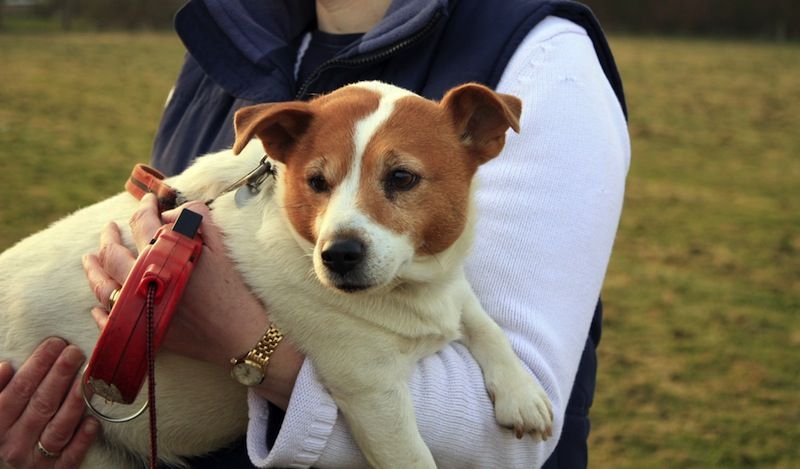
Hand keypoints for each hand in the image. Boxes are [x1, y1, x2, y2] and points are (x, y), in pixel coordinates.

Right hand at [0, 338, 99, 467]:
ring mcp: (35, 460)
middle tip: (75, 352)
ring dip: (74, 401)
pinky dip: (82, 439)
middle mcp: (14, 444)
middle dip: (59, 374)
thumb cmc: (5, 433)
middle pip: (41, 404)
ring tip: (86, 377)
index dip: (37, 365)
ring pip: (58, 428)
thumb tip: (6, 367)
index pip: (19, 390)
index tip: (54, 343)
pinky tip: (93, 420)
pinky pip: (70, 456)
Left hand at [82, 194, 302, 408]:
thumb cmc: (232, 291)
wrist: (239, 336)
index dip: (144, 208)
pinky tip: (96, 307)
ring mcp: (139, 309)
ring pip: (103, 287)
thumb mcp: (220, 248)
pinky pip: (109, 322)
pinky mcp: (141, 333)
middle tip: (109, 229)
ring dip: (93, 271)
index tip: (147, 201)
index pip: (142, 224)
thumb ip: (197, 221)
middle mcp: (144, 282)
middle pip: (113, 254)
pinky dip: (100, 313)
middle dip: (109, 237)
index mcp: (163, 258)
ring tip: (89, 260)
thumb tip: (170, 215)